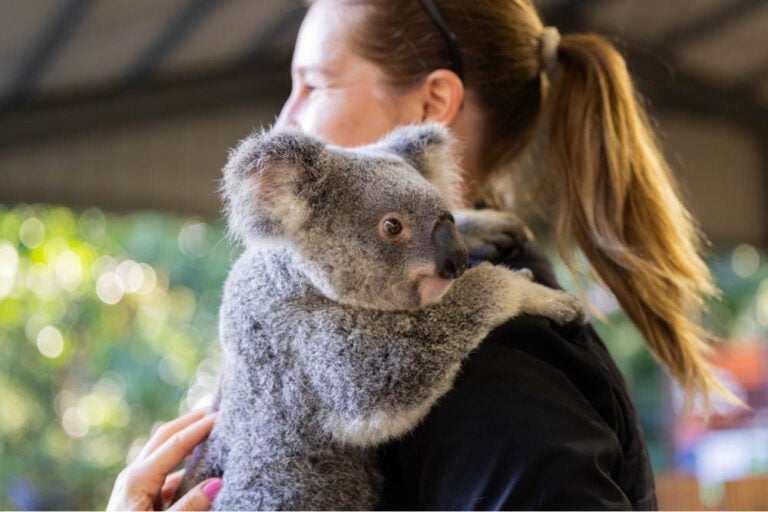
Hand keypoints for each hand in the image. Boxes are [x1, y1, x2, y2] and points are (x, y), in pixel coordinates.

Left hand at [106, 409, 221, 510]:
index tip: (222, 415)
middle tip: (216, 409)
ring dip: (186, 440)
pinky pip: (165, 473)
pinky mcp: (139, 499)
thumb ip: (189, 507)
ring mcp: (135, 486)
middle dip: (189, 421)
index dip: (199, 428)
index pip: (175, 444)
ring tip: (212, 432)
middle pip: (164, 437)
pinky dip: (184, 464)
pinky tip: (202, 469)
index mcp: (137, 479)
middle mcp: (134, 476)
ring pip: (164, 453)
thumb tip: (218, 482)